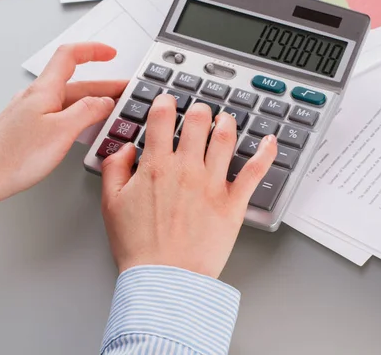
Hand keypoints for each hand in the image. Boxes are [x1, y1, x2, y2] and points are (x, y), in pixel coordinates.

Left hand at [0, 42, 126, 202]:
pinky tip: (85, 129)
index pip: (70, 56)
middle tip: (125, 93)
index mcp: (44, 91)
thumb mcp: (61, 131)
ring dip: (93, 103)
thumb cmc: (14, 156)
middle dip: (103, 86)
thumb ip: (87, 112)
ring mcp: (31, 113)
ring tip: (112, 113)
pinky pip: (59, 115)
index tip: (111, 53)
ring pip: (68, 101)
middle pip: (76, 83)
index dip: (93, 50)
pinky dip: (78, 117)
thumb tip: (105, 101)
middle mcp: (36, 97)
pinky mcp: (28, 130)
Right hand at [101, 94, 277, 278]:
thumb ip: (114, 168)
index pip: (161, 119)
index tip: (167, 101)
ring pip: (225, 138)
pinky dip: (265, 152)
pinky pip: (255, 171)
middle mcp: (186, 169)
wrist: (163, 279)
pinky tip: (269, 141)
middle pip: (197, 121)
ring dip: (226, 121)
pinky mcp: (232, 203)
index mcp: (156, 166)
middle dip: (198, 109)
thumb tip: (125, 149)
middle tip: (198, 109)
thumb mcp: (111, 204)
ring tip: (225, 118)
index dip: (164, 103)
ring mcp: (212, 184)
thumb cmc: (138, 246)